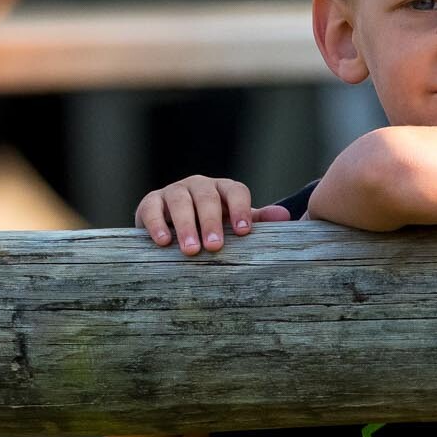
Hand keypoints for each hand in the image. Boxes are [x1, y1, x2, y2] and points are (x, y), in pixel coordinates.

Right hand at [135, 175, 291, 256]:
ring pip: (180, 201)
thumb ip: (256, 220)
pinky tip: (163, 241)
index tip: (243, 232)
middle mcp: (198, 185)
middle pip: (207, 197)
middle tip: (215, 246)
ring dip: (186, 225)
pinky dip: (157, 224)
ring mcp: (173, 191)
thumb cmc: (210, 227)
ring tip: (190, 250)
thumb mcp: (233, 224)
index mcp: (223, 189)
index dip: (240, 209)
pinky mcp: (150, 202)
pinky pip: (152, 209)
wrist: (171, 229)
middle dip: (211, 222)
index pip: (236, 191)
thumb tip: (285, 216)